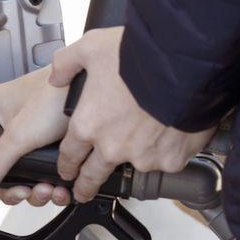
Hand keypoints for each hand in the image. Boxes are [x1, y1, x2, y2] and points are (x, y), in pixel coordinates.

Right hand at [0, 67, 72, 205]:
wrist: (98, 87)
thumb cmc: (58, 95)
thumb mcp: (19, 135)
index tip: (13, 189)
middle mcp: (13, 122)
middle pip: (9, 169)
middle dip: (24, 188)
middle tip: (35, 191)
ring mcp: (37, 131)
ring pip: (31, 172)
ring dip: (41, 188)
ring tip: (52, 189)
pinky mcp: (58, 138)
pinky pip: (51, 168)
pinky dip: (57, 183)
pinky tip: (64, 187)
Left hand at [51, 27, 213, 201]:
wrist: (183, 65)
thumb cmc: (138, 55)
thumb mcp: (91, 47)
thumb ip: (67, 64)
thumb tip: (56, 76)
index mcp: (88, 124)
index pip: (69, 155)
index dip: (66, 165)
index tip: (68, 170)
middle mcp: (112, 147)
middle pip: (93, 176)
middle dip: (86, 186)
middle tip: (84, 191)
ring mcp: (142, 157)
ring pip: (134, 166)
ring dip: (136, 157)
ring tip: (146, 140)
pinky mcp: (170, 160)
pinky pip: (166, 161)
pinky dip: (167, 150)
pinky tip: (171, 132)